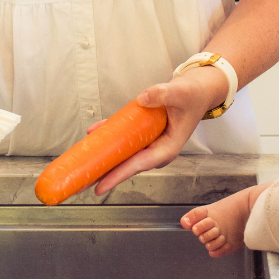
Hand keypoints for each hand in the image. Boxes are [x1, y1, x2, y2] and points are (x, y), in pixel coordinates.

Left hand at [87, 65, 227, 195]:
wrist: (197, 92)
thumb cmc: (192, 95)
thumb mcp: (180, 92)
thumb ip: (162, 95)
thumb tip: (143, 98)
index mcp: (168, 148)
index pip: (139, 165)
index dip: (118, 175)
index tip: (100, 186)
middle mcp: (157, 150)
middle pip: (127, 166)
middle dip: (106, 175)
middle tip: (82, 183)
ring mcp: (150, 144)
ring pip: (124, 155)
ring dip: (105, 159)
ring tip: (82, 165)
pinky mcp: (145, 136)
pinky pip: (124, 141)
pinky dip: (110, 138)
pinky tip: (94, 133)